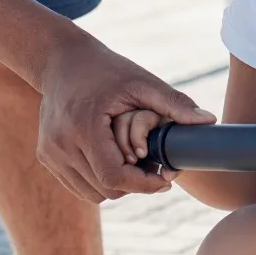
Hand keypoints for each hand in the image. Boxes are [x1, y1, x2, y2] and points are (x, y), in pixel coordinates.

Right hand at [37, 34, 216, 201]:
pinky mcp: (46, 156)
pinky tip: (114, 160)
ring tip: (135, 163)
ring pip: (93, 193)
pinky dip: (99, 181)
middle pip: (106, 189)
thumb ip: (174, 104)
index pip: (115, 177)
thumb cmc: (106, 69)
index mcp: (84, 126)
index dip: (144, 185)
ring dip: (117, 185)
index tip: (166, 179)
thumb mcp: (142, 81)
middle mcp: (61, 145)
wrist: (61, 60)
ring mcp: (50, 153)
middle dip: (135, 184)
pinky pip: (79, 185)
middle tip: (155, 168)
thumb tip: (209, 121)